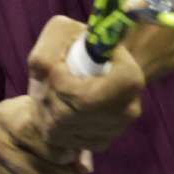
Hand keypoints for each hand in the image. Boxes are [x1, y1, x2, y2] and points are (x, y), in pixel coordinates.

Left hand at [27, 15, 144, 153]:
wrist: (100, 60)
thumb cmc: (79, 42)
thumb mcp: (62, 31)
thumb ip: (47, 52)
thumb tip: (44, 77)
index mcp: (129, 80)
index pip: (85, 99)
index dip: (60, 86)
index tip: (53, 70)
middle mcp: (127, 110)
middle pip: (70, 117)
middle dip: (48, 98)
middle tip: (44, 82)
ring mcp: (116, 129)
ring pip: (64, 132)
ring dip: (45, 111)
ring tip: (47, 92)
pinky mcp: (102, 142)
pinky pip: (65, 142)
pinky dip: (51, 125)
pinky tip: (54, 107)